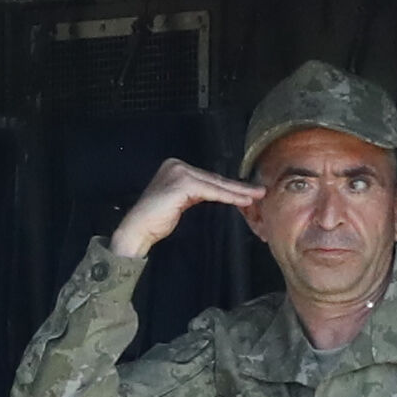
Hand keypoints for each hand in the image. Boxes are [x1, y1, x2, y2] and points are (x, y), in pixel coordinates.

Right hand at [107, 156, 260, 259]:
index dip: (229, 186)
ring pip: (215, 184)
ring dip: (238, 191)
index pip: (209, 178)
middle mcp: (177, 165)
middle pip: (214, 179)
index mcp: (176, 167)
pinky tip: (242, 200)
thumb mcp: (180, 201)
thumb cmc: (156, 221)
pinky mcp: (182, 183)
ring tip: (256, 195)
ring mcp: (179, 172)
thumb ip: (196, 193)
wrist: (136, 230)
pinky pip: (211, 191)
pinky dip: (228, 197)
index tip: (248, 192)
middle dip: (238, 187)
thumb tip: (220, 193)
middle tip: (260, 190)